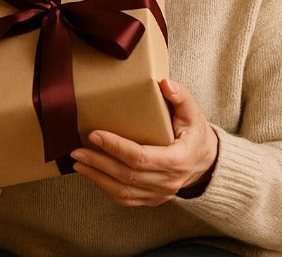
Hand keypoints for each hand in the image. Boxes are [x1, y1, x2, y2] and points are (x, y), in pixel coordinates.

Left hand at [70, 79, 218, 206]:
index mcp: (177, 160)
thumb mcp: (192, 113)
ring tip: (78, 162)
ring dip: (96, 177)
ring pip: (123, 191)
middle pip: (127, 175)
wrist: (205, 161)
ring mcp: (160, 194)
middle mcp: (168, 181)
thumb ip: (181, 97)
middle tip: (76, 149)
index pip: (140, 157)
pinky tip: (91, 174)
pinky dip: (105, 187)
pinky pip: (125, 199)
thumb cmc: (194, 134)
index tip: (94, 134)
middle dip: (98, 162)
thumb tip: (165, 83)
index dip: (115, 146)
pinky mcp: (152, 199)